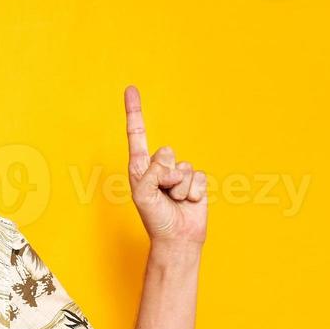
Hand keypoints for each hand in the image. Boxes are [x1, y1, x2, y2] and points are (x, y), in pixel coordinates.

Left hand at [125, 84, 206, 244]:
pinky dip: (193, 192)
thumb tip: (167, 160)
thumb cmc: (156, 219)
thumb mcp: (143, 195)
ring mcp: (177, 174)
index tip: (131, 89)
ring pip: (183, 167)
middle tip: (163, 195)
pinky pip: (198, 176)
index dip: (135, 111)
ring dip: (180, 188)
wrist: (178, 239)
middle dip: (165, 176)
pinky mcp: (195, 181)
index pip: (137, 134)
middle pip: (166, 153)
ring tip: (175, 201)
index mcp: (140, 168)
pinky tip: (189, 203)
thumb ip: (150, 173)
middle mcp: (158, 167)